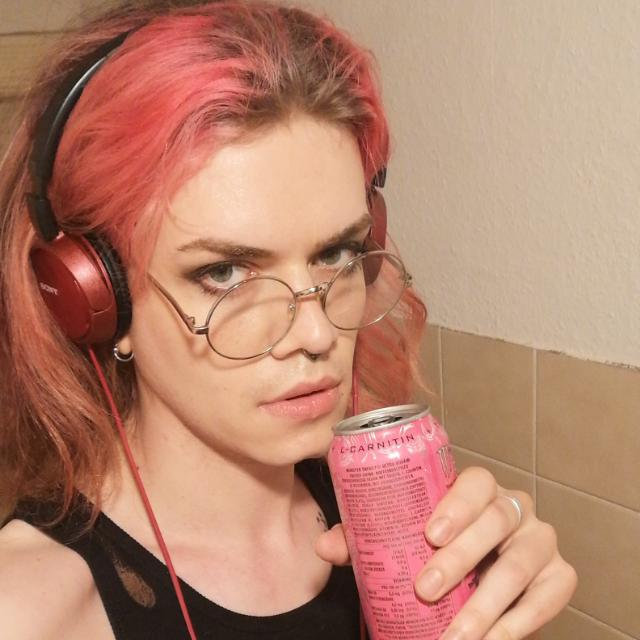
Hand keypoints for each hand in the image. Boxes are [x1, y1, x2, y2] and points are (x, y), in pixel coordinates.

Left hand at [315, 466, 577, 639]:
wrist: (477, 578)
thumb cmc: (435, 549)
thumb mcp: (403, 540)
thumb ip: (366, 539)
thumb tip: (325, 546)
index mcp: (477, 490)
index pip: (476, 481)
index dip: (457, 504)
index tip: (429, 534)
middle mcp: (514, 506)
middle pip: (497, 520)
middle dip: (462, 557)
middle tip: (426, 589)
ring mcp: (540, 538)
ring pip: (521, 561)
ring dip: (487, 602)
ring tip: (456, 634)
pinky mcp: (560, 575)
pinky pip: (548, 595)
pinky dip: (521, 622)